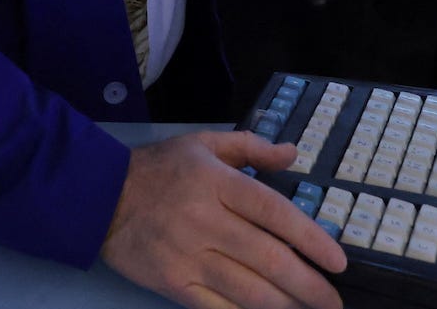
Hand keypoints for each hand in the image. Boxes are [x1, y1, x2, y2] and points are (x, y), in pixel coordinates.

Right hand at [99, 131, 348, 308]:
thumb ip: (250, 146)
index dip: (312, 239)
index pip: (275, 213)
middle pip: (269, 258)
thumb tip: (293, 153)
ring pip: (248, 289)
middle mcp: (206, 220)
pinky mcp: (172, 282)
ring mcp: (188, 255)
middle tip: (333, 300)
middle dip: (309, 285)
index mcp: (216, 183)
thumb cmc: (157, 169)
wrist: (98, 196)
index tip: (338, 261)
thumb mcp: (202, 143)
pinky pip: (217, 307)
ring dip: (286, 305)